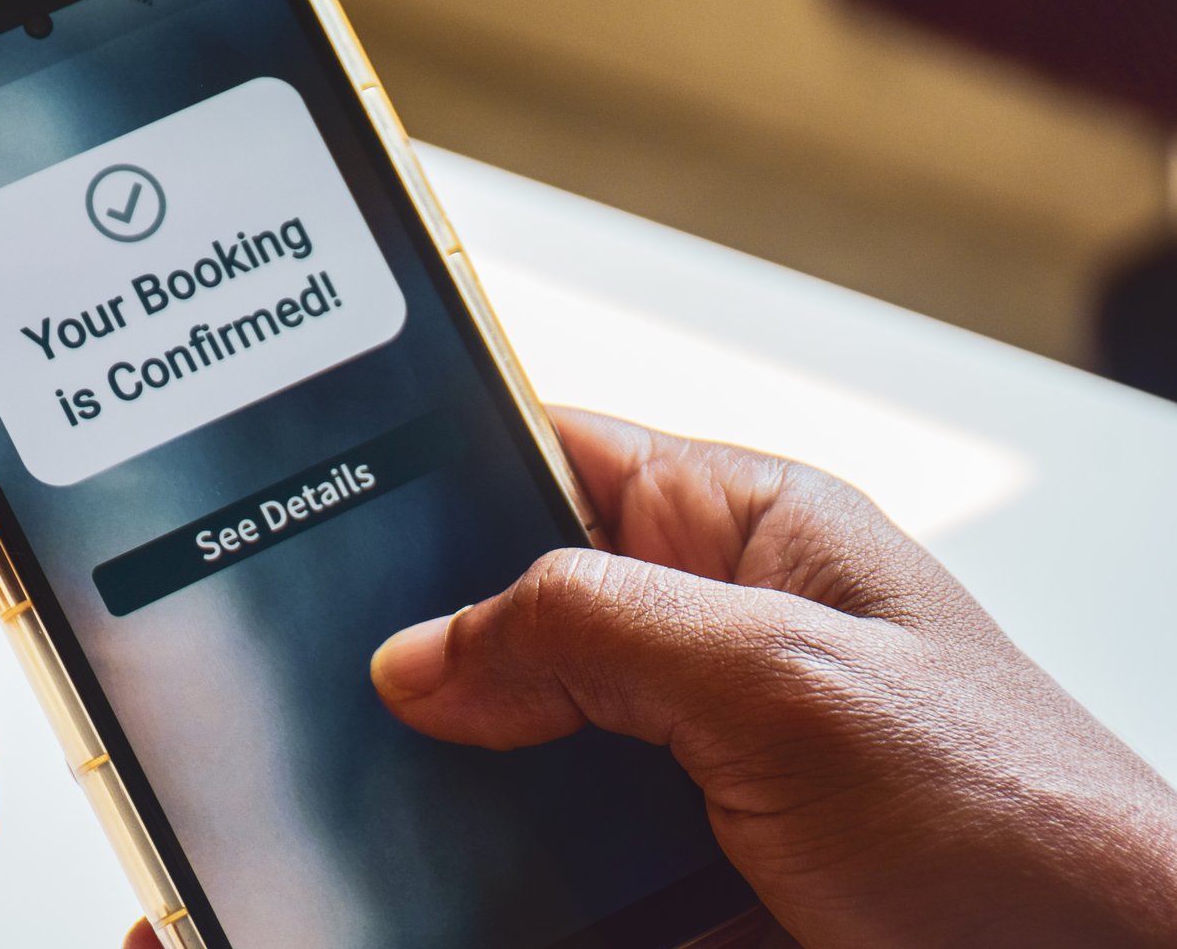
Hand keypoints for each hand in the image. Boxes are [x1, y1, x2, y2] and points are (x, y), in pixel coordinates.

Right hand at [368, 408, 1176, 946]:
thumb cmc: (1020, 824)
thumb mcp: (785, 684)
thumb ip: (593, 634)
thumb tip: (426, 653)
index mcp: (744, 528)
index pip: (553, 454)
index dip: (439, 467)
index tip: (321, 503)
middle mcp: (707, 630)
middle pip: (513, 616)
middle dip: (426, 660)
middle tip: (329, 697)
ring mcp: (689, 754)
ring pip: (517, 745)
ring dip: (452, 783)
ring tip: (361, 808)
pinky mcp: (682, 858)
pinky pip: (553, 848)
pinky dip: (496, 873)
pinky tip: (441, 886)